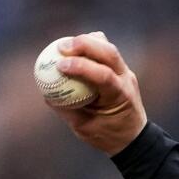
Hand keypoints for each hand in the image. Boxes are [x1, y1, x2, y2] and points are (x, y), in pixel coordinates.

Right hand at [45, 32, 147, 155]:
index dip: (81, 66)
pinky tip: (74, 47)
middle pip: (109, 52)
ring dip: (87, 41)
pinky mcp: (120, 69)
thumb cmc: (107, 136)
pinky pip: (105, 51)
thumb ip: (66, 110)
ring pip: (108, 48)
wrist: (133, 137)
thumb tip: (46, 93)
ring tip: (65, 46)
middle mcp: (126, 80)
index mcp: (120, 97)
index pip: (104, 75)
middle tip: (60, 47)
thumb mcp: (84, 128)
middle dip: (84, 44)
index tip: (59, 65)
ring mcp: (126, 73)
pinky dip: (90, 45)